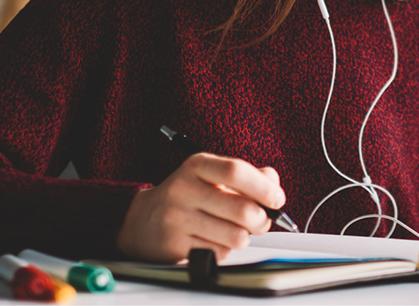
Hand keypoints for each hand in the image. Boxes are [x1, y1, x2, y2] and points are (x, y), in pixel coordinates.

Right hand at [115, 153, 285, 262]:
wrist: (142, 220)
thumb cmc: (187, 196)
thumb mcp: (211, 175)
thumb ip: (247, 176)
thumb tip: (273, 184)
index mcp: (197, 165)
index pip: (236, 171)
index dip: (263, 187)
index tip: (276, 199)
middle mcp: (184, 189)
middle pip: (242, 210)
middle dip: (261, 221)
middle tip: (259, 221)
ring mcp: (178, 218)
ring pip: (235, 237)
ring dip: (242, 238)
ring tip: (232, 231)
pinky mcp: (176, 245)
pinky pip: (218, 254)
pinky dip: (223, 251)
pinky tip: (211, 240)